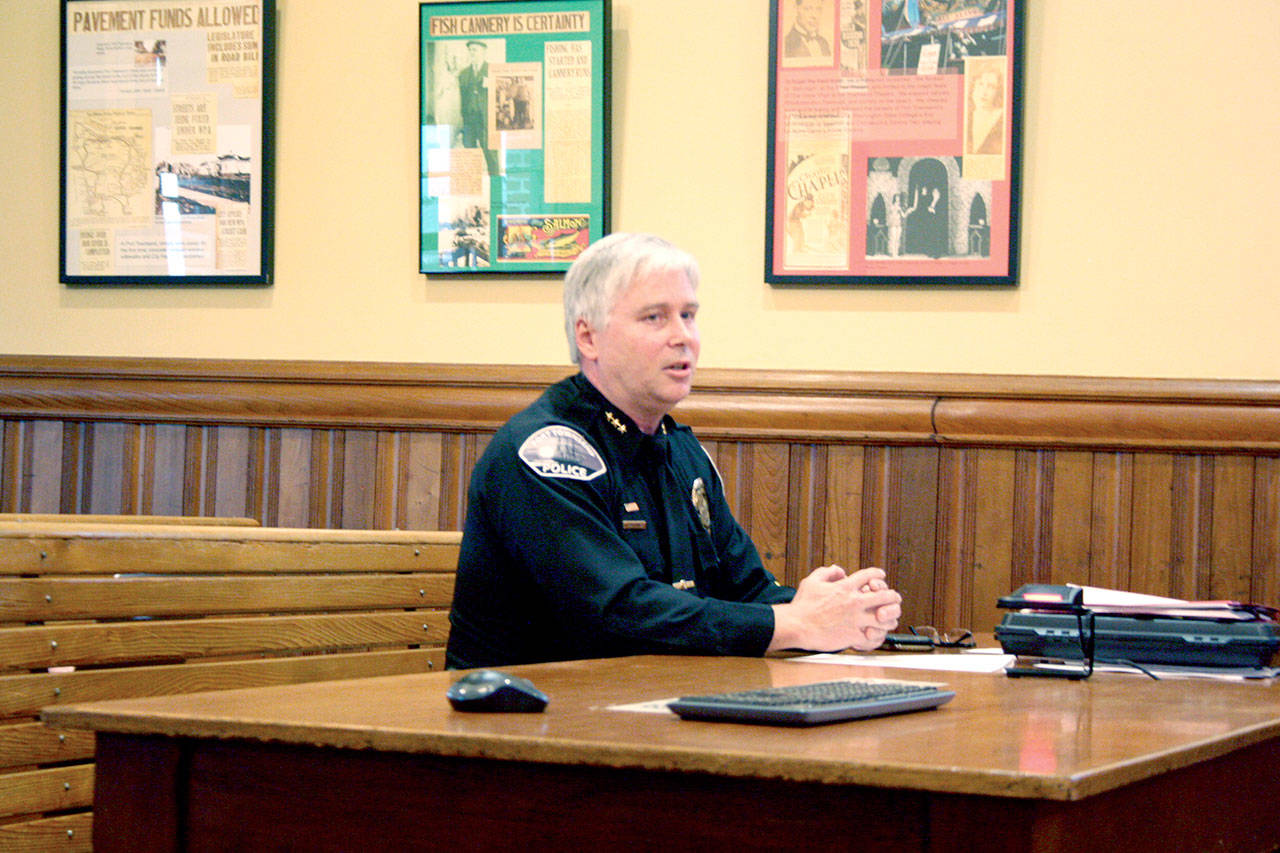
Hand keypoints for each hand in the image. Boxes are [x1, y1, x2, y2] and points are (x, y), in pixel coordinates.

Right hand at [767, 565, 901, 652]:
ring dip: (889, 617)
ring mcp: (856, 619)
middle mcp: (854, 602)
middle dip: (892, 596)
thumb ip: (827, 572)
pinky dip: (877, 634)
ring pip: (885, 618)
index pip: (869, 575)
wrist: (797, 626)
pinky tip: (874, 632)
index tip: (880, 575)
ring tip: (886, 618)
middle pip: (885, 595)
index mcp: (845, 587)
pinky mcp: (854, 635)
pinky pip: (874, 635)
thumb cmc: (802, 605)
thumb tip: (839, 569)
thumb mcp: (812, 581)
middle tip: (893, 598)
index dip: (877, 574)